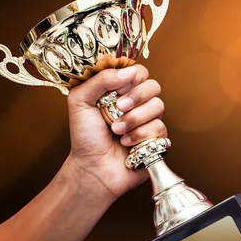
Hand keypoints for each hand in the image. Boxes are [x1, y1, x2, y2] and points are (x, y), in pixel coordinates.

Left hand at [63, 65, 166, 201]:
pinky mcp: (157, 138)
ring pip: (158, 106)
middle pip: (153, 85)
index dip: (131, 77)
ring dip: (135, 119)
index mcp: (121, 91)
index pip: (139, 71)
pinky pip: (160, 127)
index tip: (117, 89)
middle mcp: (138, 104)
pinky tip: (127, 144)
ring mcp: (149, 121)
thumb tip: (128, 72)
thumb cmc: (85, 137)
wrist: (93, 168)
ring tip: (117, 131)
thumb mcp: (80, 102)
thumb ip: (100, 80)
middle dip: (136, 97)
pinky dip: (140, 136)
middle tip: (118, 108)